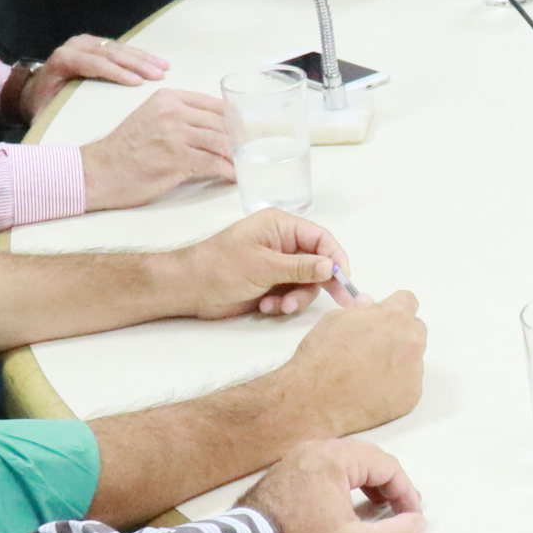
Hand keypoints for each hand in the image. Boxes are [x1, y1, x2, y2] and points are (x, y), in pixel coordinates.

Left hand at [21, 33, 166, 121]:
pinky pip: (121, 48)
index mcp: (62, 61)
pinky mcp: (98, 44)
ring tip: (164, 69)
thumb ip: (55, 121)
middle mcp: (74, 47)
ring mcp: (87, 43)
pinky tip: (157, 62)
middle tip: (158, 75)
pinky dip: (141, 56)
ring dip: (143, 58)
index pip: (92, 63)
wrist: (36, 89)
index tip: (137, 83)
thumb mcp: (45, 114)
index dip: (116, 72)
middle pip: (109, 53)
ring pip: (119, 48)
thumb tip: (65, 142)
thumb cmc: (44, 106)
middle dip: (136, 64)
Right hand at [80, 87, 232, 210]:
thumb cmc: (125, 149)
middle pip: (221, 123)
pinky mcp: (178, 158)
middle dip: (240, 139)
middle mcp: (173, 111)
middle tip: (251, 151)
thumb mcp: (151, 118)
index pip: (214, 104)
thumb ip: (179, 117)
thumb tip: (214, 127)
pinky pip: (214, 163)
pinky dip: (228, 172)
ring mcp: (176, 134)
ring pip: (221, 142)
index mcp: (168, 98)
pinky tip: (234, 177)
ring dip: (237, 157)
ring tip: (245, 165)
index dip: (234, 120)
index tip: (245, 132)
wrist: (99, 171)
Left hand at [170, 210, 355, 318]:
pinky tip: (267, 306)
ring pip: (306, 283)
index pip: (321, 239)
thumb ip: (300, 268)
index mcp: (281, 226)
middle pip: (318, 262)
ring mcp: (277, 264)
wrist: (188, 289)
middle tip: (342, 303)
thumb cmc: (220, 268)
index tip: (344, 280)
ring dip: (297, 297)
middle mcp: (283, 243)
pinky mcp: (271, 283)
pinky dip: (284, 303)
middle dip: (321, 283)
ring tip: (279, 306)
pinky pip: (292, 294)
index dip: (336, 259)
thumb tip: (331, 267)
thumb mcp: (264, 266)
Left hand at [252, 438, 424, 532]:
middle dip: (390, 485)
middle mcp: (316, 448)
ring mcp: (297, 457)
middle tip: (402, 511)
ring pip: (347, 462)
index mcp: (335, 458)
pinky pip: (325, 469)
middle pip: (368, 459)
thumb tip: (417, 523)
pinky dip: (345, 484)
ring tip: (379, 508)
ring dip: (368, 483)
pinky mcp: (284, 472)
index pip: (387, 466)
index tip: (413, 519)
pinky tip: (347, 506)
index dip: (407, 493)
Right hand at [275, 289, 426, 436]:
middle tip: (374, 348)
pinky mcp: (412, 396)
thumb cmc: (320, 356)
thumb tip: (369, 304)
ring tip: (369, 374)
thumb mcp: (334, 320)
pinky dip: (395, 386)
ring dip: (398, 361)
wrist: (315, 400)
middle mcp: (411, 341)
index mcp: (394, 316)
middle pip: (415, 329)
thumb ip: (360, 310)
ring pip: (413, 358)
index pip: (408, 301)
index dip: (393, 309)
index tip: (383, 319)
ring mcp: (414, 370)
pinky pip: (408, 384)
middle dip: (399, 334)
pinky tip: (372, 391)